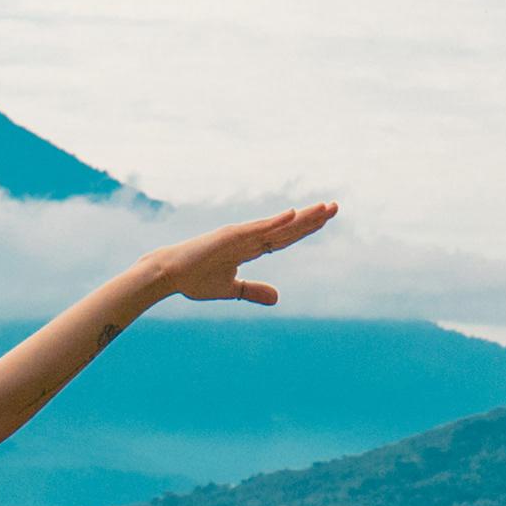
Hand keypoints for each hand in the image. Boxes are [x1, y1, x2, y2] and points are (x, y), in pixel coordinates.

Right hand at [142, 203, 333, 305]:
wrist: (169, 275)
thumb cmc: (195, 279)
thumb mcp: (231, 290)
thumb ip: (253, 291)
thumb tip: (278, 298)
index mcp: (250, 248)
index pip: (285, 238)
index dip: (305, 229)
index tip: (326, 220)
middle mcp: (249, 237)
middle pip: (287, 228)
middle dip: (312, 218)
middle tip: (335, 207)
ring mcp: (240, 235)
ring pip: (277, 226)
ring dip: (301, 217)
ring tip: (324, 208)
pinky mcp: (229, 236)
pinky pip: (257, 229)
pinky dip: (275, 221)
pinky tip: (292, 214)